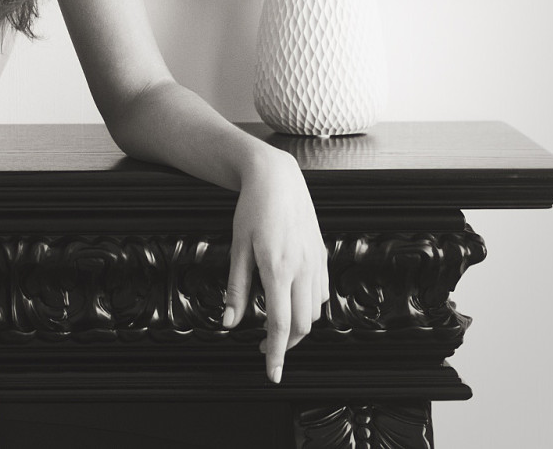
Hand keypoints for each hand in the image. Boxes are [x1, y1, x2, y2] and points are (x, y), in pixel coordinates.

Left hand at [221, 151, 328, 382]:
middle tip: (265, 348)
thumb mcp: (237, 247)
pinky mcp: (322, 256)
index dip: (277, 354)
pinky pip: (320, 293)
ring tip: (276, 327)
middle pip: (303, 325)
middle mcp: (303, 269)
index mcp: (277, 269)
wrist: (277, 179)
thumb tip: (230, 323)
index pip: (281, 325)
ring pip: (314, 311)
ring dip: (299, 326)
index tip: (273, 374)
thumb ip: (236, 287)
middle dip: (287, 344)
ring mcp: (316, 262)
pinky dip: (308, 307)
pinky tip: (292, 302)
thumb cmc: (252, 210)